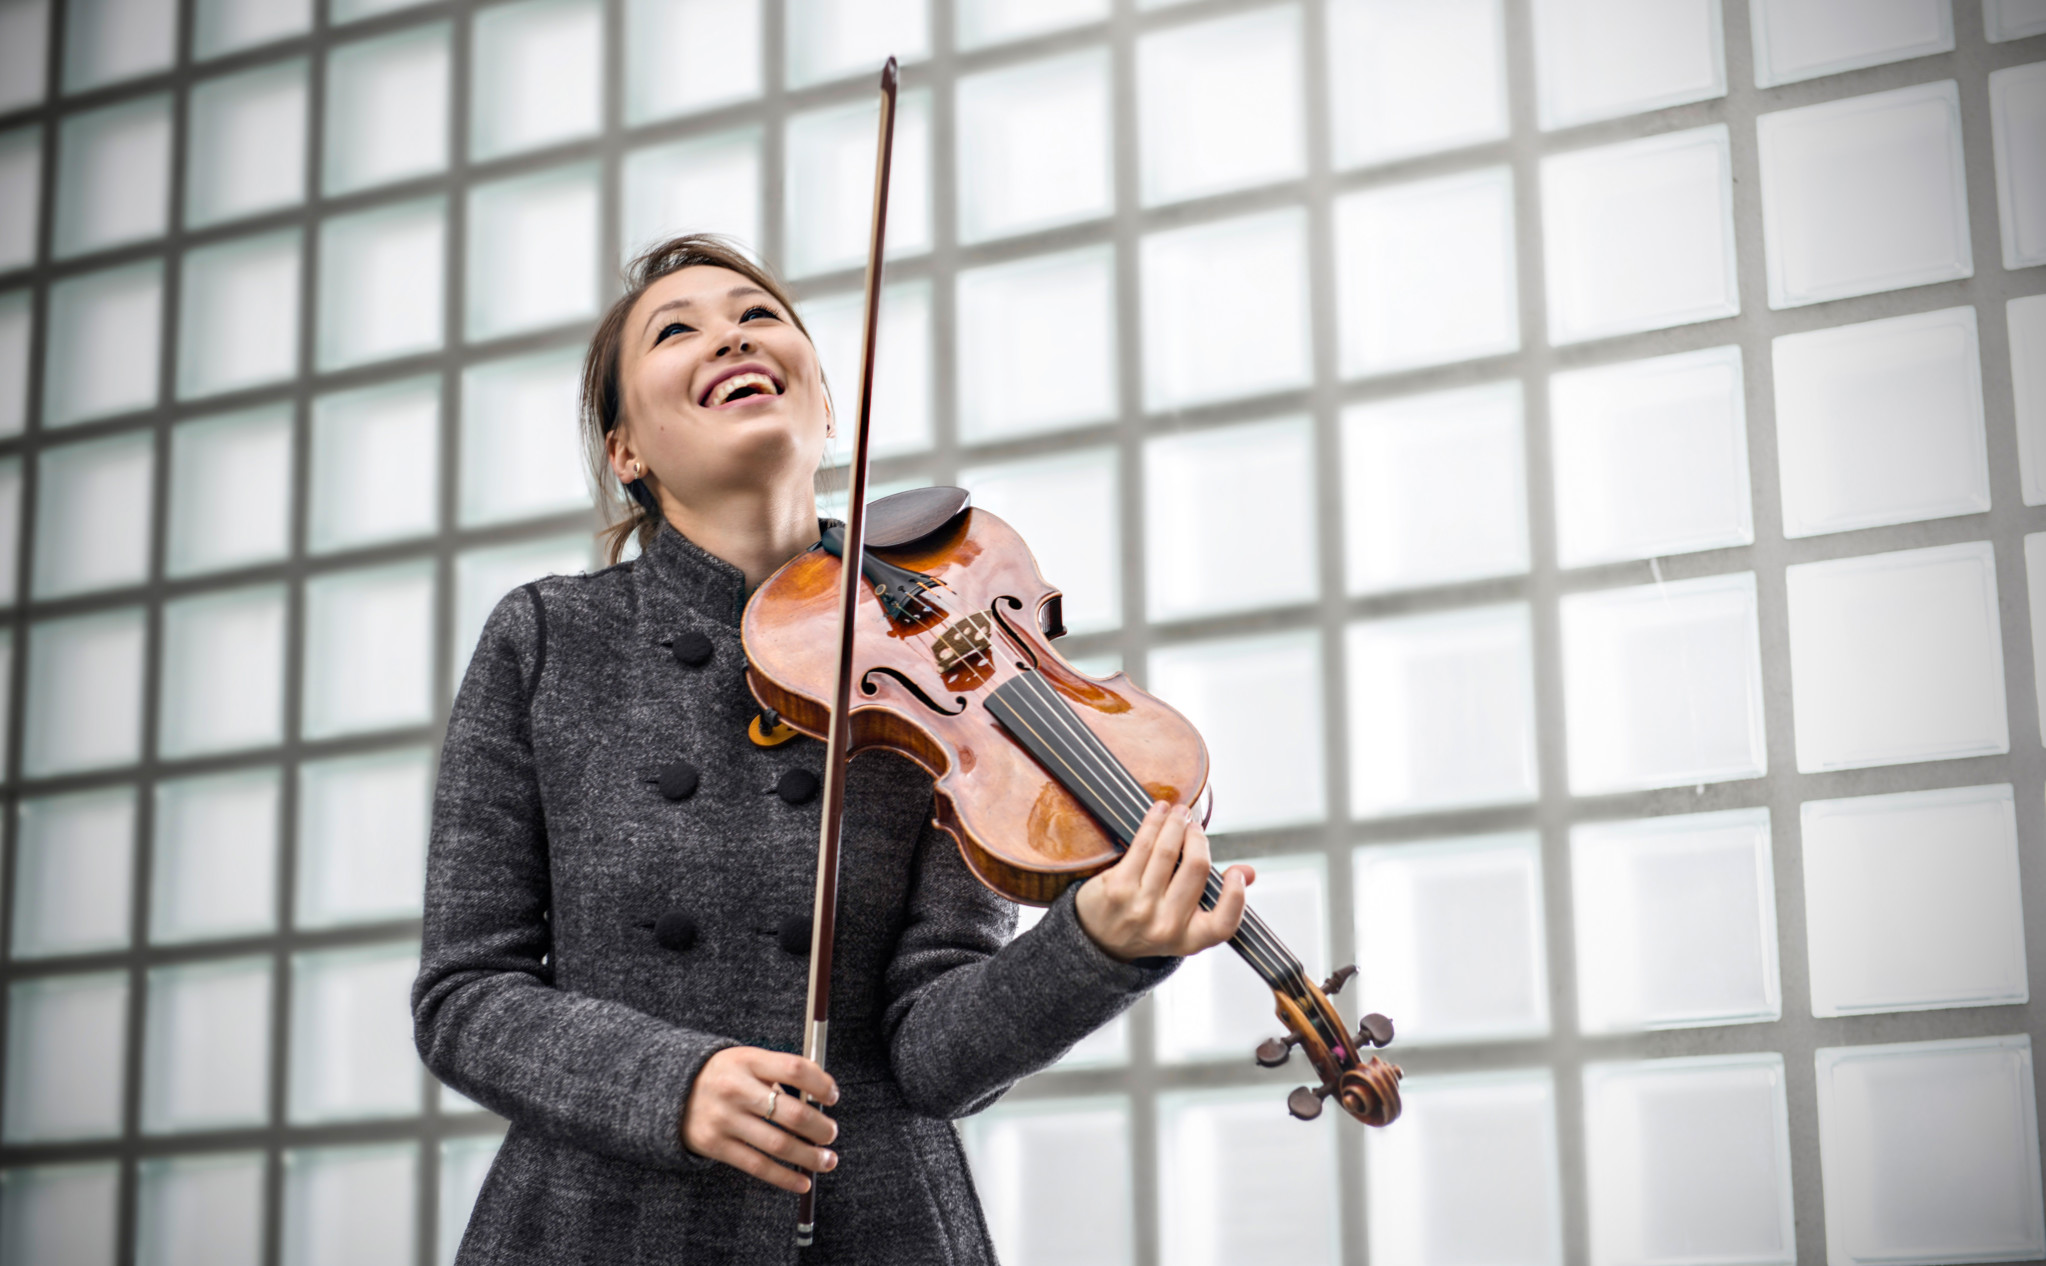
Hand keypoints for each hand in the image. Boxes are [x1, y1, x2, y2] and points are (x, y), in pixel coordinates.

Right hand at [680, 1047, 839, 1192]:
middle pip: (790, 1112)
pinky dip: (784, 1177)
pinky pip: (757, 1165)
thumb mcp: (747, 1061)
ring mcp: (724, 1119)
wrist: (671, 1091)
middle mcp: (736, 1088)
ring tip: (827, 1160)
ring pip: (778, 1144)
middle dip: (819, 1128)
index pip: (794, 1069)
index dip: (821, 1084)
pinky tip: (802, 1182)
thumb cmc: (724, 1076)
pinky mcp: (715, 1145)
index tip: (832, 1097)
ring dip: (809, 1156)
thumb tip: (819, 1099)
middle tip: (831, 1134)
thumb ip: (779, 1073)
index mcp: (748, 1060)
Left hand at [1073, 801, 1253, 961]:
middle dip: (1198, 839)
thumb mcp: (1184, 924)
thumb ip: (1218, 901)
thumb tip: (1249, 873)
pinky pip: (1142, 845)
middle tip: (1195, 826)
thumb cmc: (1146, 925)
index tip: (1235, 872)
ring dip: (1176, 824)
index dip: (1236, 895)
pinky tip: (1159, 812)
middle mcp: (1166, 926)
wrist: (1099, 938)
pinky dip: (1154, 823)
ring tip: (1179, 813)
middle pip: (1195, 869)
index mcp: (1189, 940)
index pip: (1224, 924)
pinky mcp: (1117, 887)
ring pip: (1168, 852)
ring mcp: (1140, 907)